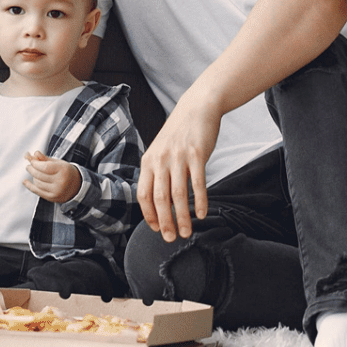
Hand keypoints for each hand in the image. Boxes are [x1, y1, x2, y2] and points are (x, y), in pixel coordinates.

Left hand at [23, 151, 82, 202]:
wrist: (77, 186)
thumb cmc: (65, 172)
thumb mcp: (58, 163)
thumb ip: (45, 158)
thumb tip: (33, 154)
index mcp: (64, 170)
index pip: (45, 167)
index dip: (35, 163)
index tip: (31, 161)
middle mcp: (61, 181)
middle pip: (40, 175)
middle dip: (32, 169)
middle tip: (29, 166)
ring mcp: (57, 191)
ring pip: (38, 183)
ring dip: (33, 176)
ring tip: (33, 172)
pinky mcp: (52, 198)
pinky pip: (37, 191)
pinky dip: (30, 186)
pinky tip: (25, 181)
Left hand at [137, 93, 221, 242]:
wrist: (196, 108)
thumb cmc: (179, 133)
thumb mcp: (160, 151)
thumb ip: (157, 172)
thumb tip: (157, 201)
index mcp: (148, 161)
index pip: (143, 195)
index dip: (149, 215)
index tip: (156, 229)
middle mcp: (160, 160)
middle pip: (159, 199)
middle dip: (164, 222)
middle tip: (171, 238)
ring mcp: (178, 157)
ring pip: (178, 195)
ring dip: (182, 217)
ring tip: (187, 232)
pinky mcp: (196, 154)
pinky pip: (198, 183)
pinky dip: (200, 201)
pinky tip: (203, 214)